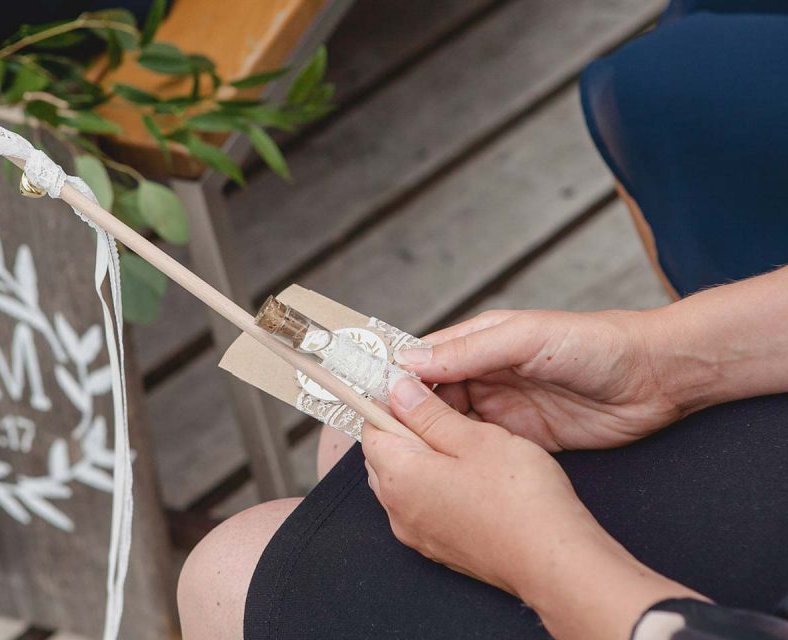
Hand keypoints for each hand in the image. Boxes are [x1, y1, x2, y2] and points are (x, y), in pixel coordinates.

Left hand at [363, 378, 702, 639]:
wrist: (553, 562)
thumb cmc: (521, 498)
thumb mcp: (476, 438)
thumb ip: (430, 414)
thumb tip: (398, 391)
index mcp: (399, 476)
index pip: (371, 427)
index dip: (392, 403)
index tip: (416, 389)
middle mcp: (397, 509)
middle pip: (384, 455)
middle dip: (405, 428)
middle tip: (445, 410)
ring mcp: (415, 532)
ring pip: (402, 480)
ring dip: (421, 457)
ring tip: (462, 442)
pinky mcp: (436, 547)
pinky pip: (420, 506)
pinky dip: (433, 485)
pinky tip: (469, 477)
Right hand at [394, 309, 682, 450]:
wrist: (655, 379)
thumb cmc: (594, 344)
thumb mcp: (525, 338)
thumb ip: (469, 351)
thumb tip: (409, 361)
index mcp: (479, 341)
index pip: (422, 359)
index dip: (393, 378)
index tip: (365, 397)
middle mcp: (484, 373)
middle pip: (429, 397)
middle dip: (406, 414)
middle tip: (379, 438)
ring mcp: (502, 407)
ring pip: (450, 426)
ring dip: (430, 438)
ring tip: (403, 457)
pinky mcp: (521, 439)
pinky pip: (479, 449)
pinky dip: (460, 457)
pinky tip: (443, 469)